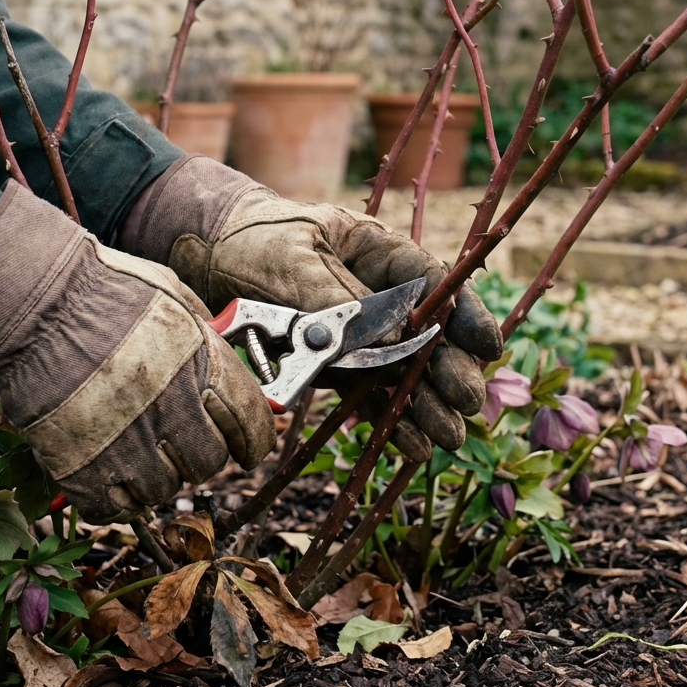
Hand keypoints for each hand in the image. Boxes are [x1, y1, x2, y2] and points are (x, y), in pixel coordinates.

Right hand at [0, 183, 274, 522]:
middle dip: (198, 456)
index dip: (252, 441)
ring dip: (155, 476)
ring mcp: (126, 443)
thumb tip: (228, 360)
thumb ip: (204, 333)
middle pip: (207, 464)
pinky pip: (114, 509)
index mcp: (201, 365)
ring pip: (163, 490)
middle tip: (178, 441)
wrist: (25, 302)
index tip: (245, 448)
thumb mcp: (171, 294)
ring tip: (136, 450)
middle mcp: (171, 409)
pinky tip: (107, 472)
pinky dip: (115, 498)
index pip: (252, 426)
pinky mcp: (81, 469)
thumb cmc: (98, 287)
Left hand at [122, 156, 503, 453]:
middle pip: (426, 337)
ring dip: (425, 406)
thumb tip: (386, 335)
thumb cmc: (249, 242)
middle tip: (465, 401)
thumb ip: (334, 295)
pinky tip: (411, 445)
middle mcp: (379, 298)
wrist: (200, 261)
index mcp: (378, 254)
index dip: (465, 316)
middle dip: (449, 370)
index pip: (435, 285)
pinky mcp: (335, 370)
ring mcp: (359, 337)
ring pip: (402, 375)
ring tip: (447, 436)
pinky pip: (368, 397)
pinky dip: (388, 421)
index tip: (487, 347)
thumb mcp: (289, 259)